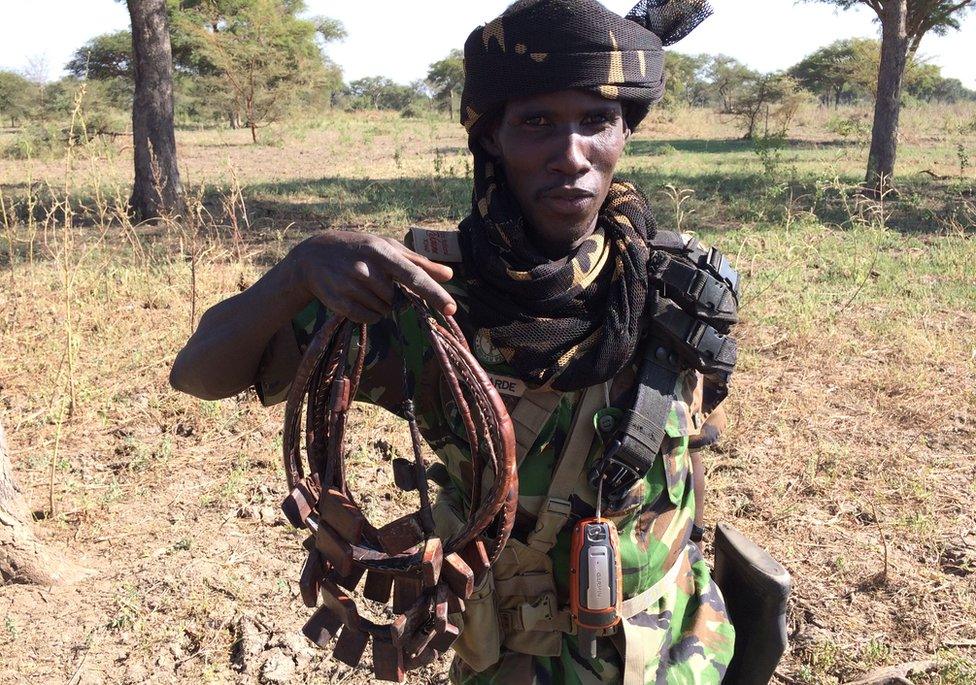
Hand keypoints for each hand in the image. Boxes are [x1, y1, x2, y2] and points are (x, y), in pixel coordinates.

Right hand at [291, 231, 456, 323]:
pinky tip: (356, 297)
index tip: (452, 309)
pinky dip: (368, 313)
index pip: (414, 276)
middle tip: (375, 280)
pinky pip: (368, 318)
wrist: (314, 255)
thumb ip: (418, 262)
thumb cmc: (359, 249)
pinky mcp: (339, 302)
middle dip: (392, 295)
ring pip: (384, 310)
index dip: (435, 294)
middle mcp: (366, 268)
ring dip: (380, 304)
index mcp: (382, 252)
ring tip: (363, 286)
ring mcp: (351, 286)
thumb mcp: (386, 247)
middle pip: (398, 299)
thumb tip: (449, 274)